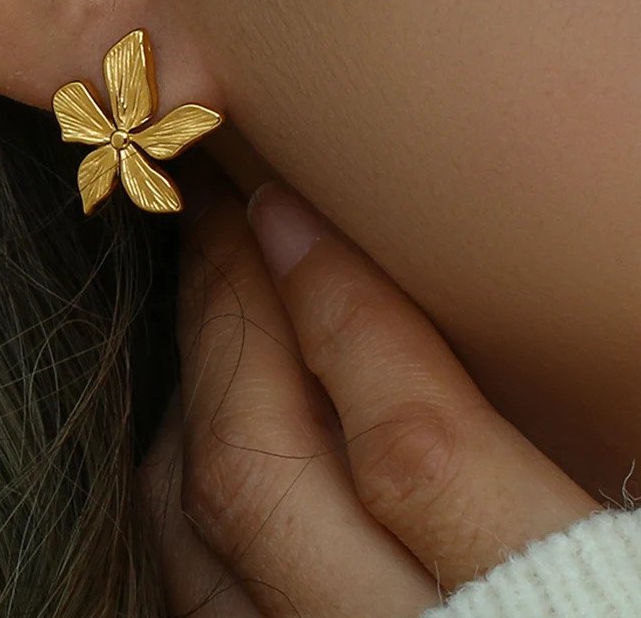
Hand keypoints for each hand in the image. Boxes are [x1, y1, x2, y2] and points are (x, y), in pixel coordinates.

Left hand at [137, 176, 600, 616]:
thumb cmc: (617, 597)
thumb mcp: (623, 532)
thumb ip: (551, 434)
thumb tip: (456, 309)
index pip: (408, 443)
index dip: (334, 303)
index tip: (282, 204)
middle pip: (260, 473)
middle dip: (228, 318)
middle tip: (217, 221)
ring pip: (197, 538)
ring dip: (191, 397)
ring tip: (207, 299)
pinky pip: (192, 592)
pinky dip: (185, 497)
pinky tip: (205, 431)